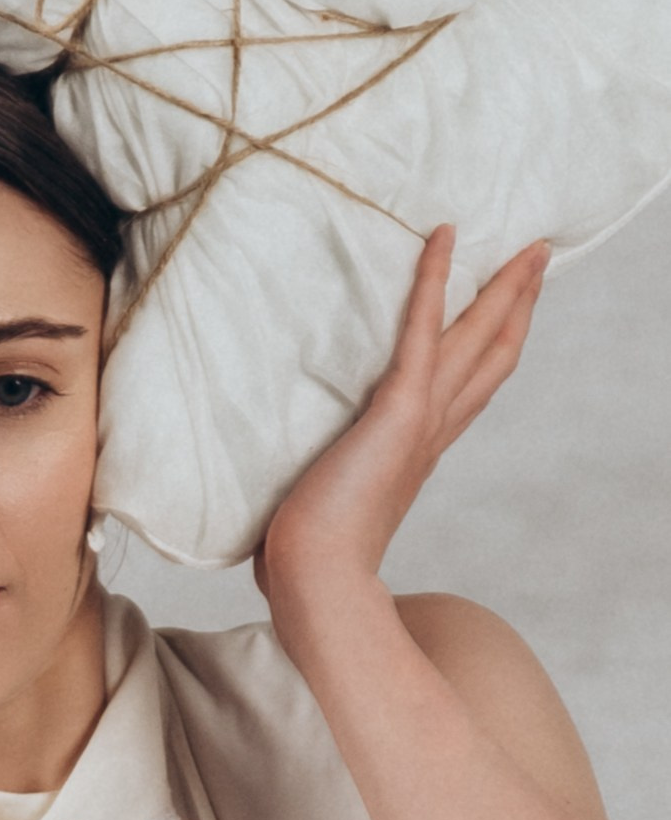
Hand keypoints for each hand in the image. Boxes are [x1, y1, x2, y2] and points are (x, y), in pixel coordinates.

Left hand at [254, 225, 549, 621]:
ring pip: (477, 339)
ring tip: (529, 247)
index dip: (489, 353)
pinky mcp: (397, 408)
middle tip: (537, 261)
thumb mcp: (319, 517)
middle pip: (491, 359)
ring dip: (505, 288)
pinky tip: (442, 235)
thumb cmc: (307, 563)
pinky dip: (433, 278)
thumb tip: (282, 513)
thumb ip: (316, 501)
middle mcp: (430, 436)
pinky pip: (422, 328)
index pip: (466, 394)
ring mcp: (420, 420)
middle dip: (517, 308)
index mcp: (415, 459)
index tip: (504, 322)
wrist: (316, 584)